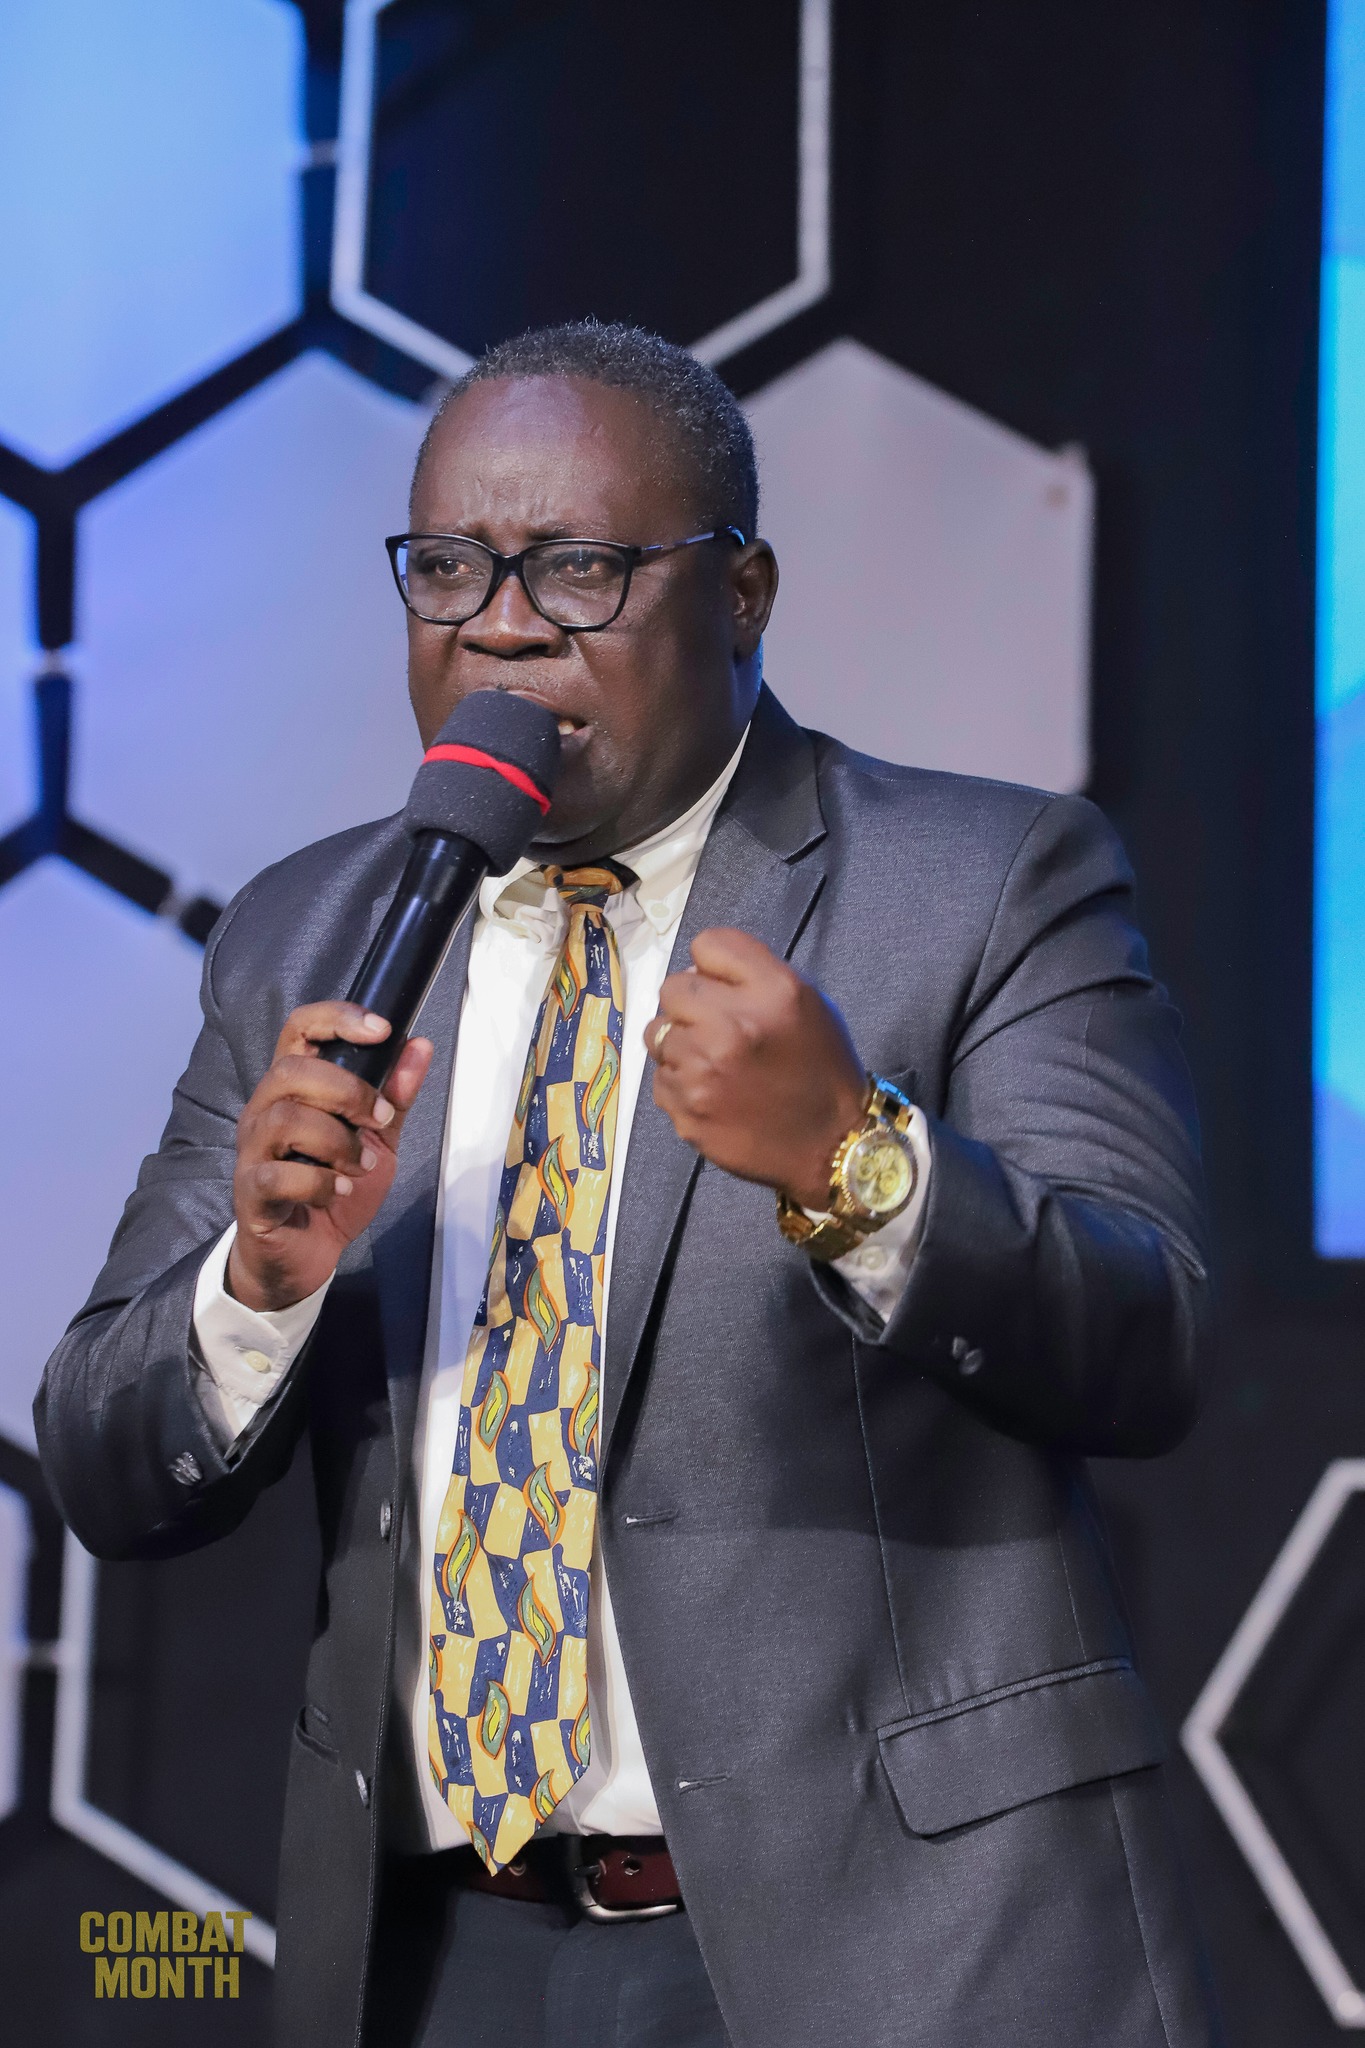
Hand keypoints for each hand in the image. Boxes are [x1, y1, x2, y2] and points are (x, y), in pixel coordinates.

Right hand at [228, 1003, 432, 1311]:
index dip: (337, 1019)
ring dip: (338, 1142)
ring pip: (284, 1121)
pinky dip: (321, 1183)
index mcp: (294, 1089)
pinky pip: (278, 1175)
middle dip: (348, 1091)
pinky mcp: (251, 1193)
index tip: (382, 1029)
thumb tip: (420, 1046)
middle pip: (290, 1071)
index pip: (299, 1029)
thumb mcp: (378, 1140)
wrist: (305, 1254)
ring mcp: (253, 1152)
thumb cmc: (334, 1188)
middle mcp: (265, 1111)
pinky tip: (340, 1191)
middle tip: (380, 1120)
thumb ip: (395, 1096)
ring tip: (360, 1166)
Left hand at [644, 929, 866, 1207]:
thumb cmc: (820, 1067)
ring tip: (713, 1062)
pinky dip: (680, 1082)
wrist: (830, 1144)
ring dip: (680, 1043)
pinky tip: (712, 1093)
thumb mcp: (809, 1002)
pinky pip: (660, 1075)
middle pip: (673, 987)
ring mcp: (704, 1069)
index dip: (714, 965)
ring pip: (657, 1031)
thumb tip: (697, 972)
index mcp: (773, 991)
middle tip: (716, 1028)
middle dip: (692, 1004)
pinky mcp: (686, 1107)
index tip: (725, 986)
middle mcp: (734, 1024)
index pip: (708, 944)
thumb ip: (755, 976)